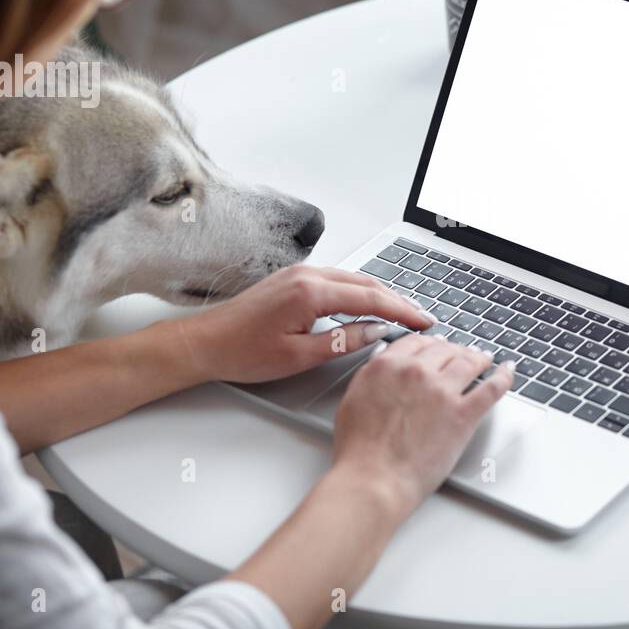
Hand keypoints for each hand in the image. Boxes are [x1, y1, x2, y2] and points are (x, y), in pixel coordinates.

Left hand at [174, 265, 435, 384]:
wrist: (204, 342)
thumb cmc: (242, 351)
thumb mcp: (299, 356)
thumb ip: (343, 341)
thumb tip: (376, 331)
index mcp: (311, 292)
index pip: (371, 299)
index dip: (403, 311)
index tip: (424, 322)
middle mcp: (308, 274)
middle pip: (367, 283)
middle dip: (398, 300)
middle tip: (422, 318)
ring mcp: (300, 272)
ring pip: (354, 279)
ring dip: (381, 294)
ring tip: (403, 313)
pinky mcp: (294, 278)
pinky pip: (338, 280)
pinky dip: (360, 292)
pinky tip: (369, 304)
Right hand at [330, 334, 514, 517]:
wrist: (374, 478)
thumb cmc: (359, 451)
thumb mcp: (354, 400)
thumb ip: (373, 378)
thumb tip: (383, 367)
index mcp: (387, 366)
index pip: (416, 342)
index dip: (431, 343)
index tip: (437, 346)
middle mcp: (416, 372)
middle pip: (444, 349)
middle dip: (455, 350)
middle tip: (461, 354)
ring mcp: (442, 391)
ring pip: (468, 362)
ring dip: (479, 358)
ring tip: (484, 360)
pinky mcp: (463, 415)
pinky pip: (491, 388)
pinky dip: (503, 377)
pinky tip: (507, 372)